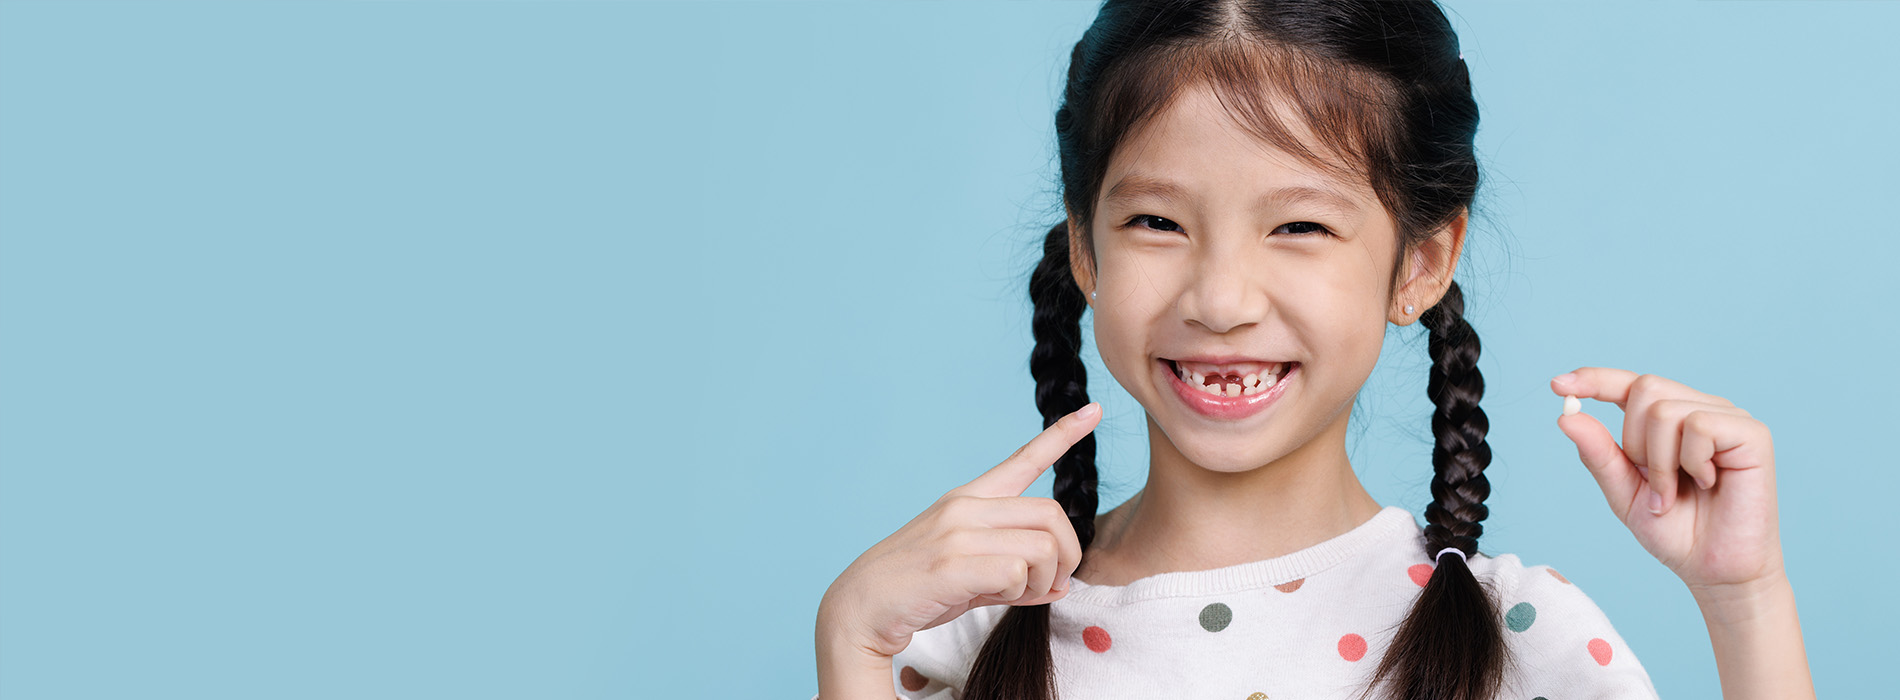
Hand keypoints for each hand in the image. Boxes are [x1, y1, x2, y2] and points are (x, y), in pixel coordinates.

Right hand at [816, 402, 1099, 659]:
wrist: (862, 607)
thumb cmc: (918, 589)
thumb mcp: (971, 573)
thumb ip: (1015, 572)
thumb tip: (1060, 585)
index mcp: (970, 499)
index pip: (1023, 459)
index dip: (1063, 435)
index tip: (1093, 409)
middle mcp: (967, 506)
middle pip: (1052, 513)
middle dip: (1068, 554)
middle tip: (1055, 582)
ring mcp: (958, 531)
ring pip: (1042, 545)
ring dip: (1044, 579)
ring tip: (1022, 594)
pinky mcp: (952, 562)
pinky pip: (1017, 571)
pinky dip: (1020, 592)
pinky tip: (998, 597)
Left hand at [1549, 368, 1783, 592]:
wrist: (1715, 571)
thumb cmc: (1675, 531)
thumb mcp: (1624, 492)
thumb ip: (1599, 454)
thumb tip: (1567, 417)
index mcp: (1668, 420)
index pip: (1629, 384)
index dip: (1595, 379)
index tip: (1557, 385)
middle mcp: (1699, 409)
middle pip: (1645, 388)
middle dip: (1635, 443)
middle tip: (1654, 486)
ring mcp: (1728, 418)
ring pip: (1666, 410)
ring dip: (1660, 462)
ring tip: (1676, 493)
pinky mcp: (1752, 434)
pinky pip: (1700, 425)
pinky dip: (1690, 461)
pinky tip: (1707, 483)